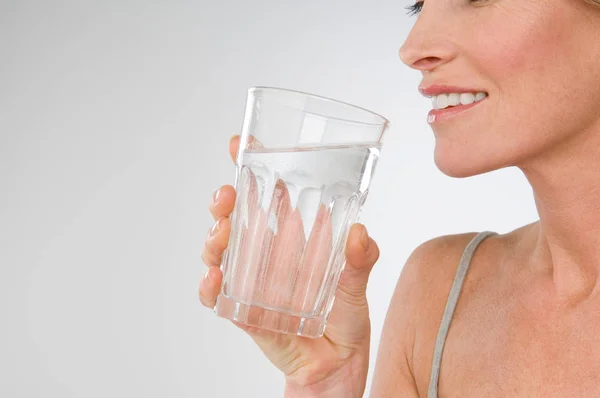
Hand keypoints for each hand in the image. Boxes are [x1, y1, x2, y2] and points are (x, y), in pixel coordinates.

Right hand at [199, 136, 380, 396]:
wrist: (336, 365)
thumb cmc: (346, 319)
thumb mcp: (358, 285)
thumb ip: (361, 261)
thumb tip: (361, 234)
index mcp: (294, 238)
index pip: (269, 195)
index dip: (252, 168)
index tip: (239, 145)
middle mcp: (268, 255)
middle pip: (236, 218)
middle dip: (225, 202)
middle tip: (226, 196)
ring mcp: (252, 281)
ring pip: (221, 252)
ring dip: (214, 239)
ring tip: (220, 234)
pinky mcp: (244, 311)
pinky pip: (219, 296)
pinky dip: (211, 287)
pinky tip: (213, 279)